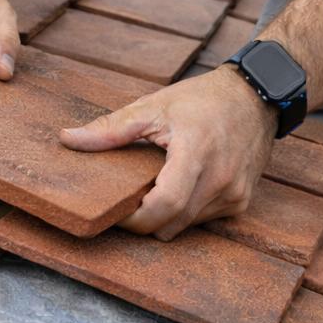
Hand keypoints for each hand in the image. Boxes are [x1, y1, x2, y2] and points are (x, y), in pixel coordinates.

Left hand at [60, 65, 277, 239]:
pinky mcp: (241, 202)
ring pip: (186, 226)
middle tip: (129, 197)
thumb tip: (68, 139)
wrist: (255, 95)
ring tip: (157, 184)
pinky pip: (203, 220)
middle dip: (145, 219)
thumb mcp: (154, 105)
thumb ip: (111, 128)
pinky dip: (187, 210)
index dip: (134, 218)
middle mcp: (220, 179)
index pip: (163, 206)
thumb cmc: (202, 98)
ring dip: (166, 214)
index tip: (115, 210)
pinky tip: (183, 183)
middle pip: (171, 224)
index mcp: (196, 152)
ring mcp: (234, 194)